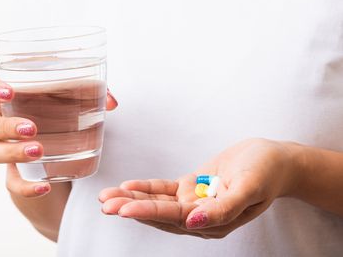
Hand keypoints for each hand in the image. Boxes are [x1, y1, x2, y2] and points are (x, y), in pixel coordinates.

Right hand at [0, 73, 118, 197]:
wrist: (59, 146)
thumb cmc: (58, 107)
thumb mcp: (73, 94)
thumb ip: (91, 91)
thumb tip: (110, 103)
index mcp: (3, 93)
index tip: (8, 92)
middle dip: (4, 126)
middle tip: (31, 128)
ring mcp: (2, 147)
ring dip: (13, 152)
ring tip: (39, 151)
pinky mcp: (15, 172)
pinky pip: (11, 182)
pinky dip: (26, 187)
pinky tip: (44, 187)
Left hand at [99, 138, 297, 237]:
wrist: (276, 159)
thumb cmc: (266, 172)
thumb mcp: (249, 188)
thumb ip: (222, 210)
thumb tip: (195, 223)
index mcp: (214, 222)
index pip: (173, 219)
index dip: (146, 212)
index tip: (122, 209)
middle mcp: (200, 217)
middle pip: (159, 214)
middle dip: (130, 208)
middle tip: (105, 203)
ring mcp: (194, 203)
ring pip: (157, 203)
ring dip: (132, 199)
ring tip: (106, 197)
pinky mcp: (192, 188)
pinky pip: (164, 190)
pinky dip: (146, 188)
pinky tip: (127, 186)